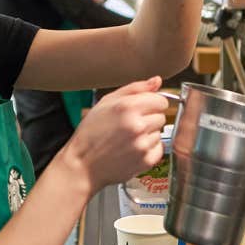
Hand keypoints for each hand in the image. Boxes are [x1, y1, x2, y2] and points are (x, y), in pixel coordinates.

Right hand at [57, 76, 167, 194]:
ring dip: (148, 135)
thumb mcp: (106, 102)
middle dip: (149, 119)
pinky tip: (132, 149)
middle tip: (130, 125)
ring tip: (128, 139)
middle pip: (161, 116)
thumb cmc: (91, 132)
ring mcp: (142, 145)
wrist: (82, 164)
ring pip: (160, 133)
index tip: (142, 109)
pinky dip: (149, 149)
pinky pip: (159, 149)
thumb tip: (157, 80)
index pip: (161, 101)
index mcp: (128, 107)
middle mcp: (137, 125)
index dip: (151, 104)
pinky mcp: (146, 161)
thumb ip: (135, 88)